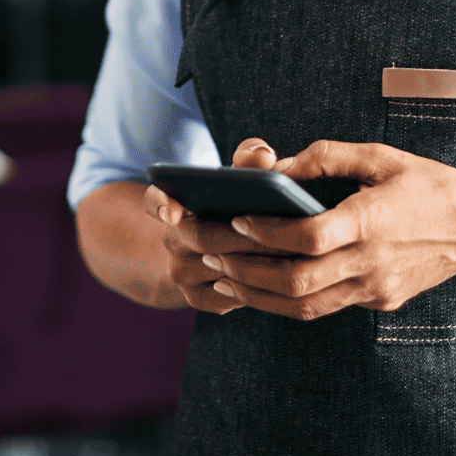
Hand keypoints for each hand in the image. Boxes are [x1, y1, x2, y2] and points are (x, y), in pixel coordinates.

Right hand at [141, 139, 305, 313]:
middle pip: (205, 238)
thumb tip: (265, 156)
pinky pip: (231, 296)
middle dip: (249, 236)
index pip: (155, 201)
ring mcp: (181, 274)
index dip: (160, 205)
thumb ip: (247, 161)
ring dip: (261, 262)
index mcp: (172, 205)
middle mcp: (170, 241)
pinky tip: (288, 276)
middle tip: (291, 232)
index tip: (171, 212)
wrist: (199, 254)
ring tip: (299, 252)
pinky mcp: (198, 299)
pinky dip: (260, 285)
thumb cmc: (224, 208)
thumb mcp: (231, 181)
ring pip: (221, 270)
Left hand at [201, 138, 455, 321]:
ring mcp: (375, 288)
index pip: (309, 237)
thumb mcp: (380, 156)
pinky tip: (258, 288)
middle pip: (296, 280)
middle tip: (210, 253)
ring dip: (257, 294)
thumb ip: (326, 158)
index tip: (236, 217)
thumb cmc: (428, 184)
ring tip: (222, 276)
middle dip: (246, 270)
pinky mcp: (378, 301)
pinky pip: (322, 308)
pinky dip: (285, 302)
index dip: (267, 231)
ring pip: (304, 306)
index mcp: (372, 221)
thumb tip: (277, 168)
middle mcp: (371, 262)